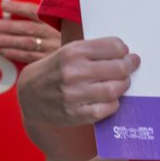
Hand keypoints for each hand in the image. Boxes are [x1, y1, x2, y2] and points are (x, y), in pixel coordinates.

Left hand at [0, 0, 60, 63]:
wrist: (77, 56)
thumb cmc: (65, 35)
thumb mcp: (63, 21)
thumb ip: (50, 10)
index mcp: (56, 21)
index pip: (36, 11)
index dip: (18, 7)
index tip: (3, 5)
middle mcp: (55, 34)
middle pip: (29, 28)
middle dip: (9, 26)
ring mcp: (53, 48)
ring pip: (27, 43)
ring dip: (8, 40)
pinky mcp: (49, 62)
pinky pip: (30, 58)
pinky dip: (15, 54)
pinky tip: (4, 51)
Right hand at [17, 37, 139, 127]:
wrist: (29, 95)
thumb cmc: (55, 70)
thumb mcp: (68, 51)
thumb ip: (93, 51)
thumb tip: (125, 53)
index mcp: (73, 51)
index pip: (114, 46)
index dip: (123, 50)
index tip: (124, 53)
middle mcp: (73, 71)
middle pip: (119, 68)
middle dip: (129, 66)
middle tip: (130, 66)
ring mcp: (73, 94)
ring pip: (115, 89)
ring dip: (123, 85)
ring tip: (121, 82)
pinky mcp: (75, 114)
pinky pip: (106, 109)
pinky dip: (113, 104)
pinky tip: (109, 99)